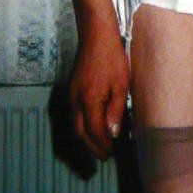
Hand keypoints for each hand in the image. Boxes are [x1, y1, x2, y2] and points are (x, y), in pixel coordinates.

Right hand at [69, 18, 128, 160]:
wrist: (96, 36)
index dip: (103, 145)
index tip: (111, 153)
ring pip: (75, 125)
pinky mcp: (72, 89)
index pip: (94, 132)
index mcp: (89, 100)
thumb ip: (115, 111)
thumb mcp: (121, 85)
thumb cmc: (111, 57)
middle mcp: (76, 101)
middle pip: (80, 133)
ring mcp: (71, 95)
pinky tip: (92, 127)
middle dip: (91, 147)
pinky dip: (82, 127)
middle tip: (104, 156)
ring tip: (99, 146)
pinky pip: (74, 115)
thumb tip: (112, 133)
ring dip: (85, 139)